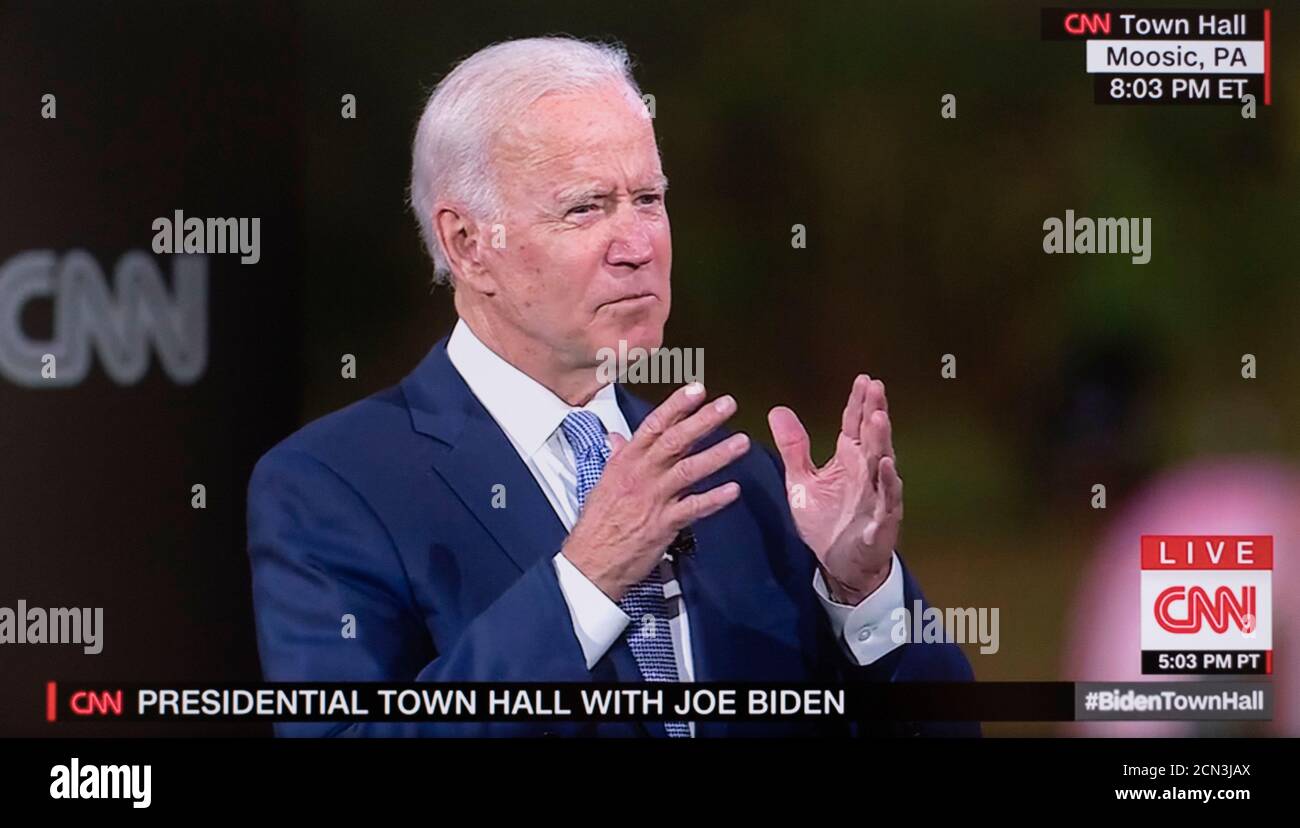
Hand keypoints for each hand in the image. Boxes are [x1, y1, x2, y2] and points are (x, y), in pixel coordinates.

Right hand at [561, 382, 749, 600]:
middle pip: (676, 441)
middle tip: (727, 405)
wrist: (591, 561)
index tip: (697, 390)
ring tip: (741, 442)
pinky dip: (714, 499)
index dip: (677, 406)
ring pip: (689, 470)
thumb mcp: (603, 482)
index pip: (654, 425)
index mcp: (627, 462)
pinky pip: (694, 508)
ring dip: (718, 455)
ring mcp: (654, 498)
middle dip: (704, 421)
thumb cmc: (598, 523)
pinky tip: (733, 490)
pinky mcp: (664, 524)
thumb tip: (618, 438)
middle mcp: (642, 475)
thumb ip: (617, 457)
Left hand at [767, 375, 901, 604]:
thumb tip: (778, 411)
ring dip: (882, 440)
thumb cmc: (827, 521)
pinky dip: (888, 483)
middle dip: (874, 411)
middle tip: (875, 388)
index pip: (855, 424)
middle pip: (872, 436)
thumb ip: (794, 448)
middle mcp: (867, 472)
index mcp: (849, 459)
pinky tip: (886, 466)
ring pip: (882, 463)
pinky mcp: (882, 520)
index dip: (859, 403)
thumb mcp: (802, 481)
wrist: (840, 564)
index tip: (864, 380)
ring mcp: (878, 495)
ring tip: (879, 417)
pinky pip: (887, 499)